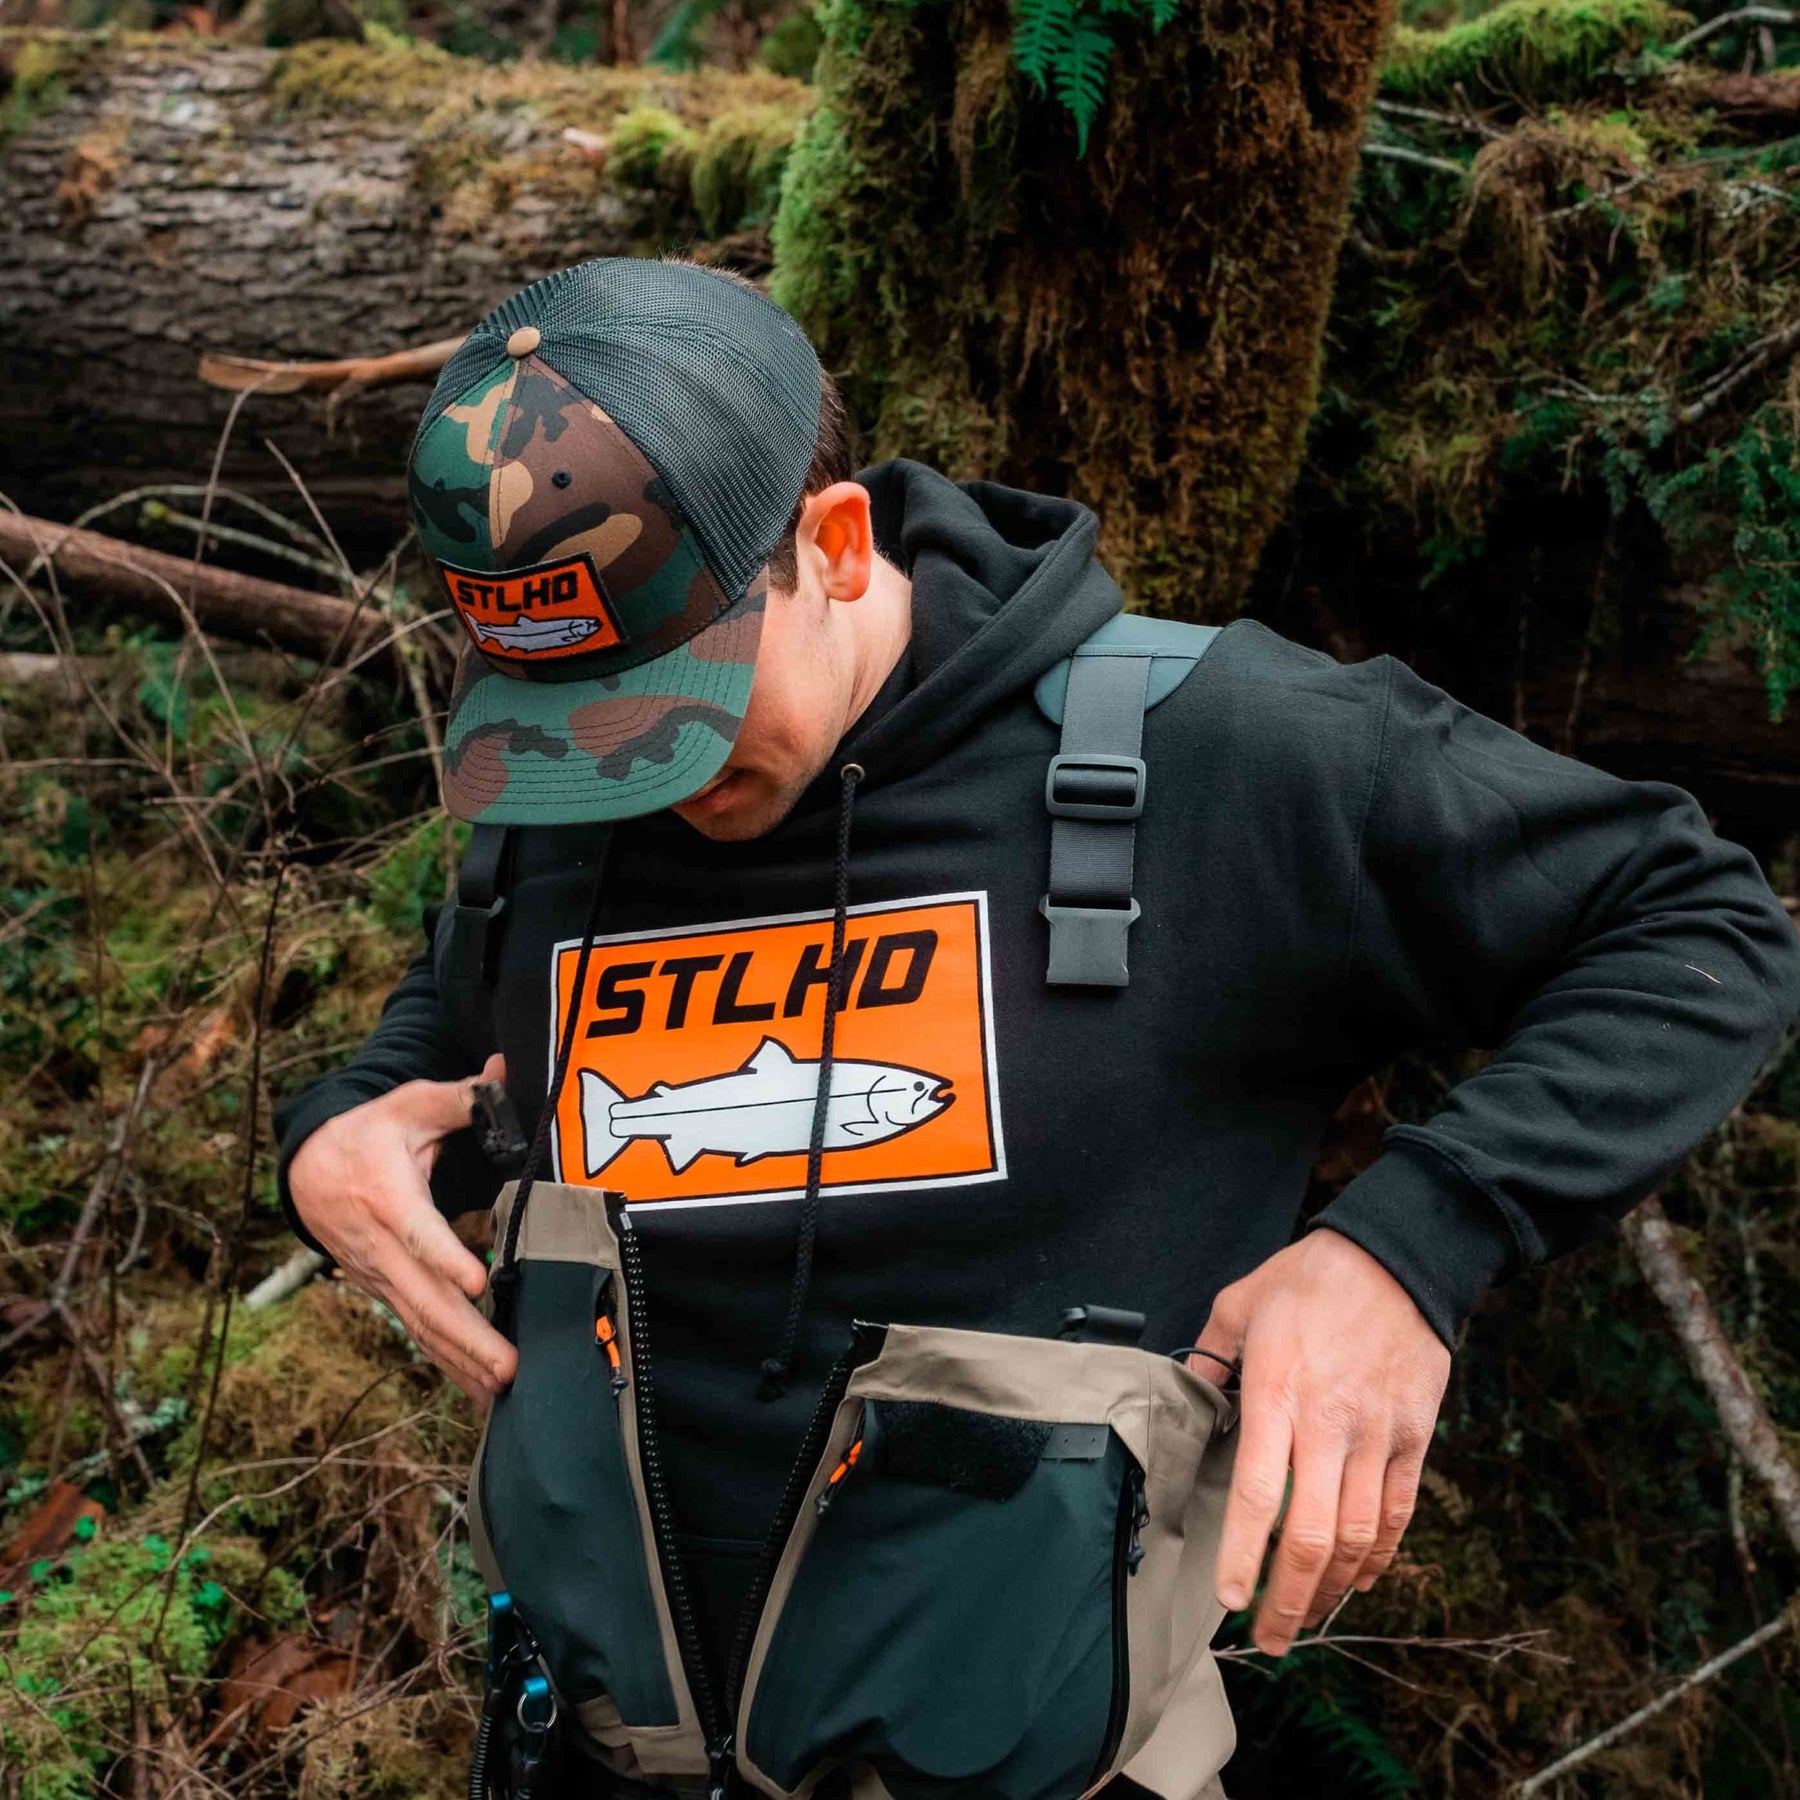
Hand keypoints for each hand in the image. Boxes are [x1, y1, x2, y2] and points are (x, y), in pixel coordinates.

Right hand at [287, 1053, 517, 1404]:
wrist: (307, 1166)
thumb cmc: (369, 1132)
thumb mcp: (408, 1104)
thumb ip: (457, 1096)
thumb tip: (500, 1072)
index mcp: (386, 1197)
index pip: (418, 1233)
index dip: (447, 1258)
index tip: (480, 1281)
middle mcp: (379, 1246)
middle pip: (423, 1298)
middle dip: (467, 1336)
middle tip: (508, 1367)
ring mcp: (379, 1275)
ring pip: (419, 1324)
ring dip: (460, 1360)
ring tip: (502, 1391)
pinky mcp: (385, 1289)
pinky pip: (417, 1328)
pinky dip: (446, 1361)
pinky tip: (478, 1389)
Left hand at [1192, 1228, 1449, 1655]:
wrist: (1397, 1258)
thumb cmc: (1311, 1277)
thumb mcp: (1240, 1303)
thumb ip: (1211, 1356)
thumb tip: (1191, 1396)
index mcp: (1277, 1394)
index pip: (1256, 1493)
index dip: (1243, 1554)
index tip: (1228, 1600)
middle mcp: (1328, 1425)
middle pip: (1312, 1537)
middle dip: (1287, 1599)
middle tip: (1266, 1637)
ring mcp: (1377, 1437)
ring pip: (1358, 1539)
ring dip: (1331, 1591)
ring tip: (1304, 1619)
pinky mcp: (1414, 1439)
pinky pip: (1397, 1515)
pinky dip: (1378, 1558)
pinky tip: (1357, 1580)